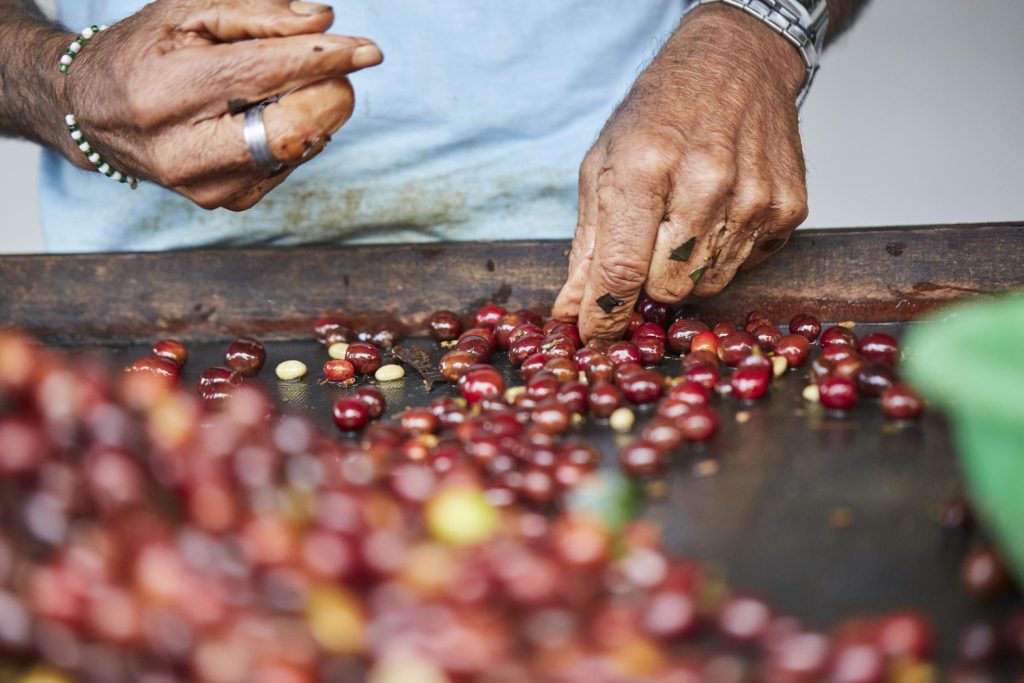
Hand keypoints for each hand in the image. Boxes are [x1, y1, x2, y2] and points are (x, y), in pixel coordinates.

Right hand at [56, 0, 382, 210]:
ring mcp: (205, 187)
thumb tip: (323, 23)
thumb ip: (256, 12)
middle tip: (338, 67)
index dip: (323, 60)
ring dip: (313, 112)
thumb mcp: (187, 12)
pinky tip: (270, 116)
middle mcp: (181, 151)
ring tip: (286, 87)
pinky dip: (296, 135)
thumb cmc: (147, 52)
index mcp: (164, 92)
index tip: (370, 51)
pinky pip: (287, 165)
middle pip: (288, 130)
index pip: (262, 74)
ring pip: (295, 151)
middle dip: (329, 94)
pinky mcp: (226, 203)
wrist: (95, 114)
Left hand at [553, 4, 808, 339]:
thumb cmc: (660, 113)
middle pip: (666, 287)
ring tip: (683, 221)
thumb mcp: (604, 165)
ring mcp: (754, 196)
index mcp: (645, 167)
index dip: (603, 313)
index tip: (593, 335)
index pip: (620, 268)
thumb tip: (571, 312)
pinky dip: (724, 253)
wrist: (736, 62)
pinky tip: (718, 212)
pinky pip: (745, 266)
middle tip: (646, 248)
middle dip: (647, 282)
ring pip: (707, 285)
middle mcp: (704, 182)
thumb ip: (588, 246)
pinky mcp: (789, 207)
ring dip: (686, 270)